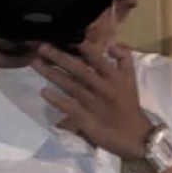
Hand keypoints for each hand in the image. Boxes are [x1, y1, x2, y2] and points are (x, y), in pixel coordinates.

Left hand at [34, 42, 152, 164]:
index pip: (97, 58)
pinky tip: (44, 92)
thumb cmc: (129, 104)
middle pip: (79, 70)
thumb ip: (123, 58)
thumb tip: (109, 43)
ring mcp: (93, 104)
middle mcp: (103, 88)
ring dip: (53, 74)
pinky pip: (69, 107)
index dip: (82, 47)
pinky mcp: (86, 119)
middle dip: (60, 57)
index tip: (65, 36)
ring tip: (36, 64)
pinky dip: (56, 100)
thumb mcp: (131, 77)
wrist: (135, 136)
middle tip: (42, 47)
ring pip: (71, 86)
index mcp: (114, 77)